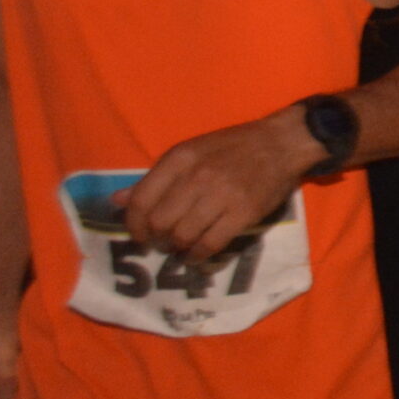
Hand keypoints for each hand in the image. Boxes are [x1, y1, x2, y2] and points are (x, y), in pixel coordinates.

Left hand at [116, 112, 322, 261]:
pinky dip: (197, 255)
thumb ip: (154, 178)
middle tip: (163, 242)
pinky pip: (210, 244)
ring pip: (183, 236)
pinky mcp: (244, 213)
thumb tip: (116, 201)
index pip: (141, 200)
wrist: (282, 143)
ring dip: (177, 248)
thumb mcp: (190, 152)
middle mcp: (197, 176)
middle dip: (157, 238)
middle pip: (160, 223)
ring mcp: (222, 195)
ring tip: (181, 247)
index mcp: (179, 159)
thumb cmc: (232, 147)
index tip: (140, 235)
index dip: (134, 225)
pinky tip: (196, 254)